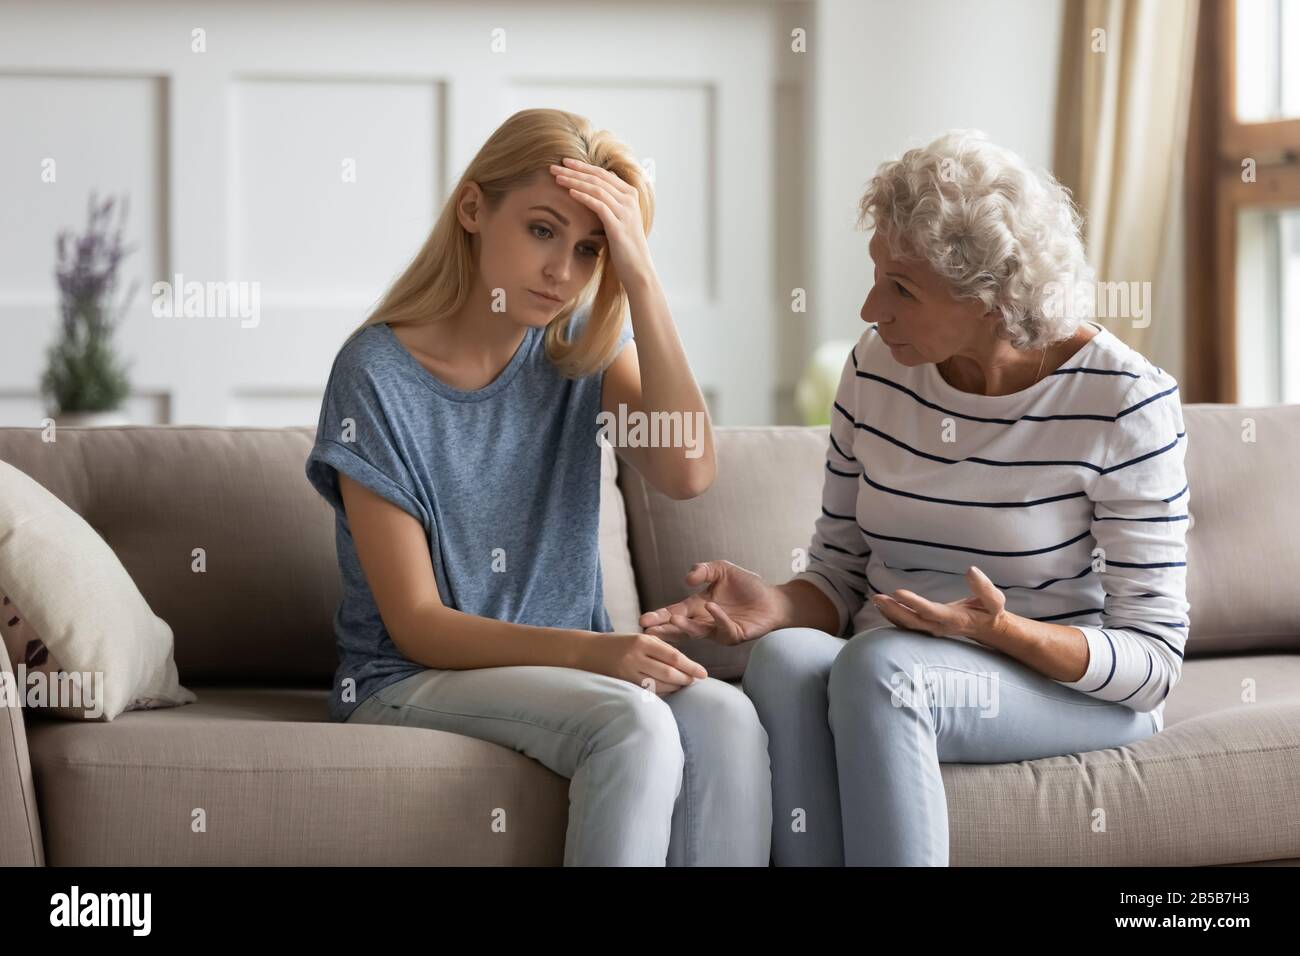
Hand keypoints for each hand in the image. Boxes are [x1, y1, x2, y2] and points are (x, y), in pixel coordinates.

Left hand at [549, 158, 653, 287]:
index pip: (602, 173)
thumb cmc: (626, 245)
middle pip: (597, 178)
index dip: (582, 166)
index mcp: (629, 194)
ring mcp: (625, 212)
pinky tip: (570, 192)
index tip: (564, 162)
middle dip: (574, 170)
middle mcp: (629, 199)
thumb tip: (603, 180)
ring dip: (575, 181)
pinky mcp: (618, 226)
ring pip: (596, 188)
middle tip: (554, 167)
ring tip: (557, 178)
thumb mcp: (621, 218)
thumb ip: (613, 199)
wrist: (638, 269)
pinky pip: (599, 205)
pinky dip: (584, 197)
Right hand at [579, 632, 707, 695]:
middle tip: (696, 682)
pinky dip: (660, 693)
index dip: (690, 666)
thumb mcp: (638, 639)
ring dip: (675, 688)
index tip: (703, 673)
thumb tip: (683, 664)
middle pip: (668, 673)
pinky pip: (647, 691)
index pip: (673, 656)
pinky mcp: (622, 684)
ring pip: (659, 685)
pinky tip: (668, 692)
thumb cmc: (617, 644)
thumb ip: (658, 649)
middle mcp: (635, 657)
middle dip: (685, 679)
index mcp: (642, 641)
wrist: (586, 652)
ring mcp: (627, 672)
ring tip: (684, 686)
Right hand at [639, 560, 784, 645]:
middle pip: (680, 627)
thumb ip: (704, 569)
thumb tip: (687, 579)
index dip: (660, 616)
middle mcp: (705, 621)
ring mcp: (718, 631)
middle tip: (647, 630)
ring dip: (685, 626)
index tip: (644, 620)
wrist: (773, 599)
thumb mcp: (722, 569)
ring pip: (697, 632)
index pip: (675, 612)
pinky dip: (716, 617)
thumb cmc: (747, 586)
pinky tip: (711, 606)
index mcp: (698, 606)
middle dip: (663, 628)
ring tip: (672, 619)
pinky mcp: (734, 635)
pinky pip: (723, 627)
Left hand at [870, 565, 1011, 645]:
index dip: (914, 603)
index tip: (898, 592)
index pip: (930, 612)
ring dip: (890, 614)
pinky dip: (893, 617)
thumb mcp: (995, 600)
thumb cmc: (990, 612)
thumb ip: (984, 587)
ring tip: (876, 599)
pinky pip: (907, 625)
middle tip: (877, 597)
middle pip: (913, 622)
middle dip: (894, 611)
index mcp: (954, 619)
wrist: (987, 628)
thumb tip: (971, 570)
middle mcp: (940, 627)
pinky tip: (882, 606)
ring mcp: (932, 630)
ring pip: (907, 625)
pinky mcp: (928, 628)